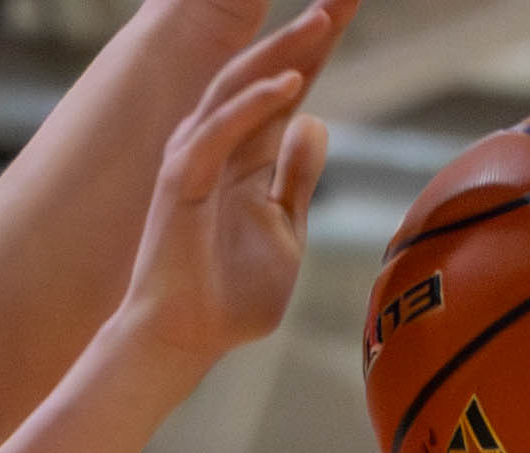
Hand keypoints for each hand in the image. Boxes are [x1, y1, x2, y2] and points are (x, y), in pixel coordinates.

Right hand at [117, 0, 350, 362]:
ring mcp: (195, 159)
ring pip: (236, 88)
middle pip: (264, 71)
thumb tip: (316, 122)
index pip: (289, 86)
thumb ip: (297, 179)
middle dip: (305, 30)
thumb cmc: (228, 297)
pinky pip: (217, 132)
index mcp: (248, 154)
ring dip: (281, 53)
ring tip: (324, 19)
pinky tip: (289, 85)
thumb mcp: (284, 232)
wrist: (183, 341)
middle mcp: (219, 144)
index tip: (351, 5)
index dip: (318, 47)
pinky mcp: (179, 183)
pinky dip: (252, 106)